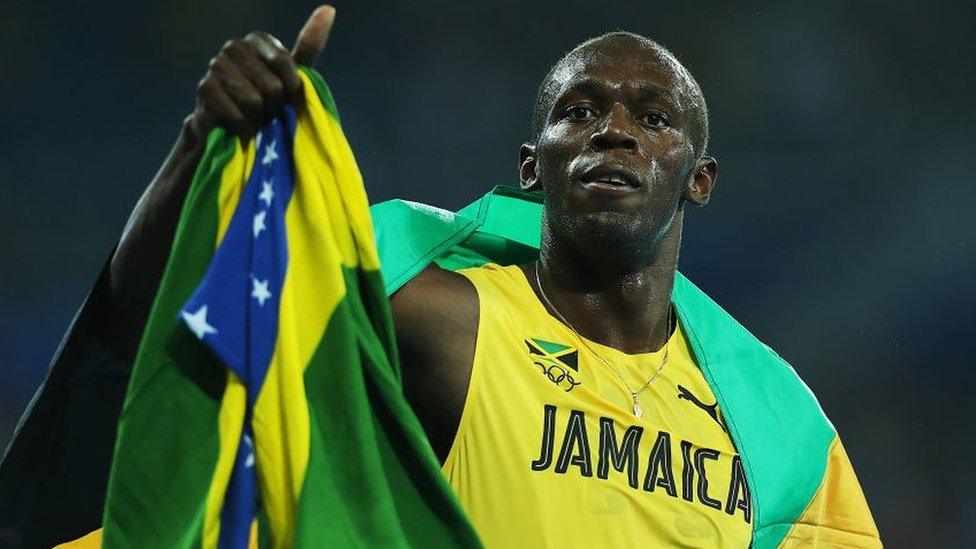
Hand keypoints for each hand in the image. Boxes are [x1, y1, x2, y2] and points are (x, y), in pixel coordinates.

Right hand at [190, 5, 335, 139]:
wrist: (234, 128)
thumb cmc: (268, 100)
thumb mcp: (292, 75)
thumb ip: (309, 45)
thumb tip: (329, 9)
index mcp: (257, 40)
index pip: (284, 62)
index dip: (291, 88)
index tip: (287, 97)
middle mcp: (234, 47)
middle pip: (272, 85)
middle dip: (276, 108)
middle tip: (269, 112)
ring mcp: (215, 66)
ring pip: (253, 100)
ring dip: (260, 119)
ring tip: (255, 120)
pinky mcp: (204, 90)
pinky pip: (235, 114)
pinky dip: (244, 128)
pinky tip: (243, 129)